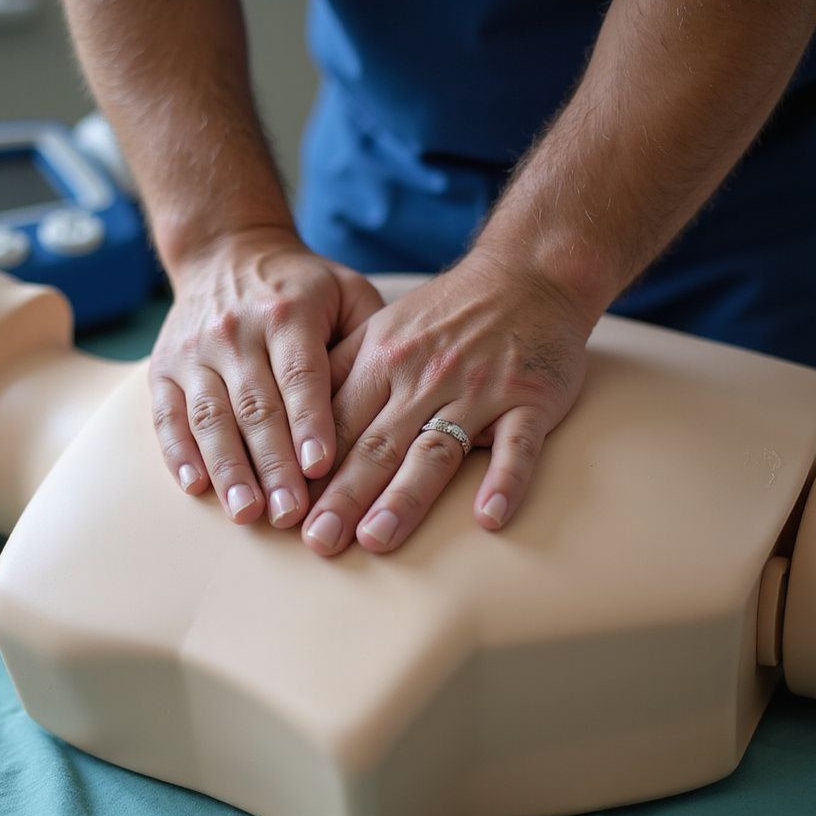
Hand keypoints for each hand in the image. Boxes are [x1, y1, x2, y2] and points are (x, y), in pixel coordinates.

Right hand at [149, 227, 382, 527]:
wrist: (225, 251)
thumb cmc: (301, 287)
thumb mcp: (345, 291)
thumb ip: (369, 336)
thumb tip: (388, 397)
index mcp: (287, 314)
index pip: (299, 375)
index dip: (309, 422)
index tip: (320, 467)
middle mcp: (236, 332)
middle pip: (256, 406)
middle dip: (273, 464)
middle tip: (290, 513)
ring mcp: (195, 351)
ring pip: (211, 417)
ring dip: (228, 469)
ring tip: (246, 512)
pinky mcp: (165, 368)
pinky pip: (168, 416)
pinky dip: (180, 453)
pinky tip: (196, 486)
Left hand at [301, 253, 594, 554]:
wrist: (527, 272)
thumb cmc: (446, 312)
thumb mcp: (382, 329)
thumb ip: (339, 374)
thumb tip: (290, 426)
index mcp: (383, 362)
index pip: (338, 425)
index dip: (310, 470)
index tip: (285, 513)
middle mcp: (425, 378)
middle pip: (378, 445)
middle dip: (343, 496)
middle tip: (318, 543)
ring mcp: (480, 390)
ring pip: (436, 450)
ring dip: (405, 497)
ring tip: (376, 539)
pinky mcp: (530, 399)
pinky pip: (518, 446)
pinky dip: (504, 480)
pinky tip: (488, 517)